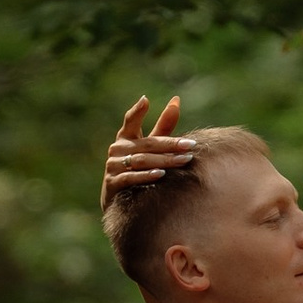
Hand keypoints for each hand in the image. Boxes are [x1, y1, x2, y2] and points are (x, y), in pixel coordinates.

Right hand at [103, 91, 194, 216]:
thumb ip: (163, 126)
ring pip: (141, 161)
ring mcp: (113, 166)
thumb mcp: (151, 147)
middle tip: (191, 145)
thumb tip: (176, 100)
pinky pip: (131, 178)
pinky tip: (161, 175)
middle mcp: (117, 149)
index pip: (130, 121)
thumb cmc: (139, 169)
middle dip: (170, 144)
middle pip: (147, 144)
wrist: (119, 202)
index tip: (145, 100)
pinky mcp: (112, 183)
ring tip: (184, 160)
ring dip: (164, 161)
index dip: (137, 111)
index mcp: (125, 137)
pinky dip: (146, 176)